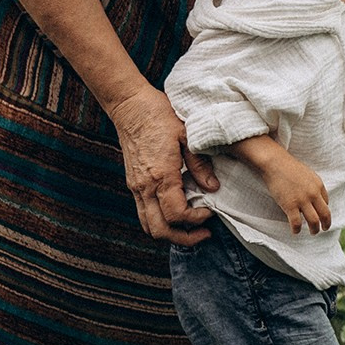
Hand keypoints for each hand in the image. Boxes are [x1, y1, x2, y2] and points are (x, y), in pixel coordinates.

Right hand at [110, 89, 214, 243]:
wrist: (131, 106)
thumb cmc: (160, 116)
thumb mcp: (188, 135)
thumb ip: (200, 164)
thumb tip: (213, 187)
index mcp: (161, 175)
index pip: (177, 214)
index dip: (196, 220)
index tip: (210, 212)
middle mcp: (144, 186)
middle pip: (159, 230)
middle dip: (184, 238)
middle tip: (204, 234)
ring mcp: (136, 187)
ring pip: (148, 226)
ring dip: (170, 234)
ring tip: (191, 229)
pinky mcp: (133, 184)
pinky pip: (144, 214)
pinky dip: (160, 221)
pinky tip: (176, 213)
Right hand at [248, 141, 332, 234]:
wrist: (275, 163)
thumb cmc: (289, 167)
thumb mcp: (307, 174)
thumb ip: (312, 186)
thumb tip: (314, 199)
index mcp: (318, 185)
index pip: (326, 202)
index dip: (324, 210)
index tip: (320, 214)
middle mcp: (313, 194)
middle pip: (325, 214)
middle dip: (326, 224)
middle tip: (324, 229)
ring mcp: (302, 200)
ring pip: (314, 221)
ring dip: (314, 229)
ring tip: (313, 232)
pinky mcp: (289, 205)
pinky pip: (296, 222)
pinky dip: (297, 229)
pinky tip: (295, 231)